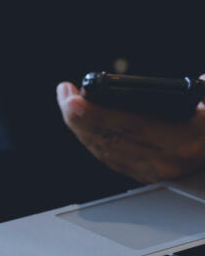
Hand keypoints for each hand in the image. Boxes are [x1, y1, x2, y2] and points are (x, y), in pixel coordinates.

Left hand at [56, 79, 204, 182]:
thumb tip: (199, 82)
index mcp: (185, 140)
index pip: (129, 126)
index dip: (95, 114)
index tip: (73, 100)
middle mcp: (166, 160)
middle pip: (107, 138)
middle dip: (77, 115)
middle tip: (65, 92)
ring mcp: (153, 170)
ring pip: (103, 149)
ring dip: (79, 125)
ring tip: (68, 100)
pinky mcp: (144, 173)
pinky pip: (108, 156)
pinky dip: (90, 136)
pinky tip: (80, 120)